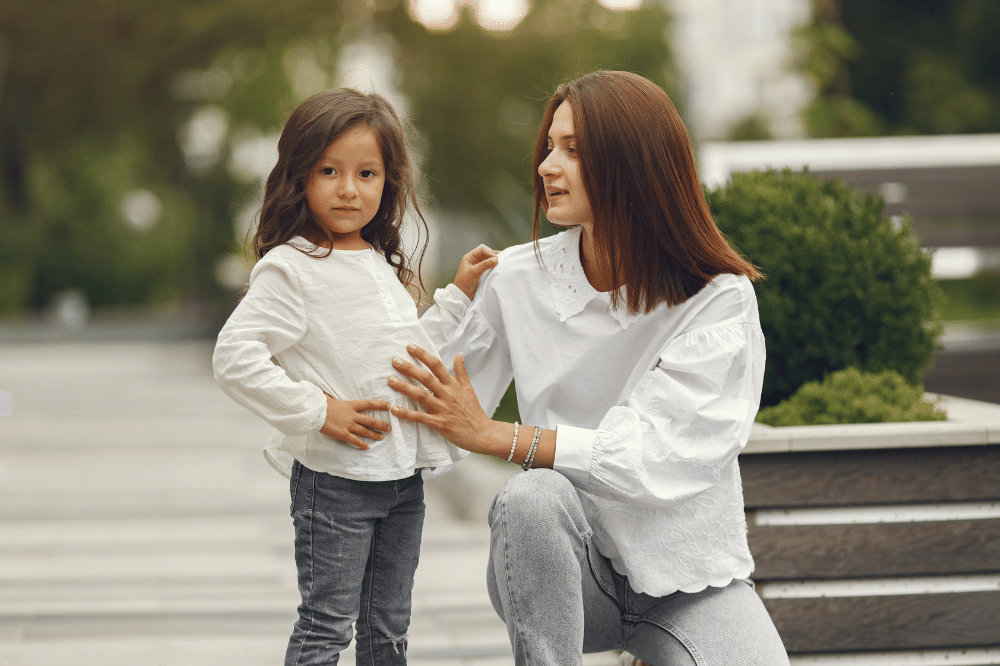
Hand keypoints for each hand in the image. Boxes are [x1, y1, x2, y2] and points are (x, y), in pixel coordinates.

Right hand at [319, 394, 390, 449]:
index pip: (369, 403)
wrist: (314, 412)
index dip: (380, 404)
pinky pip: (355, 440)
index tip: (388, 406)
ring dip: (375, 434)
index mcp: (351, 404)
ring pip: (365, 431)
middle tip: (389, 428)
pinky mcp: (343, 434)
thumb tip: (328, 393)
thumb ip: (334, 397)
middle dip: (381, 424)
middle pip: (371, 420)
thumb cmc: (321, 403)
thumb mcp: (331, 397)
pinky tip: (367, 447)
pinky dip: (362, 444)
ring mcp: (348, 425)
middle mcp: (352, 415)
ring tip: (382, 437)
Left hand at [387, 345, 506, 455]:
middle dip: (409, 368)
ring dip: (404, 387)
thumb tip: (459, 354)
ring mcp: (443, 409)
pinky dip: (407, 413)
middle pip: (426, 378)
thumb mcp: (469, 388)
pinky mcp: (439, 424)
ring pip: (421, 395)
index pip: (436, 365)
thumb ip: (461, 371)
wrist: (482, 433)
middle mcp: (447, 394)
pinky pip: (420, 417)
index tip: (410, 347)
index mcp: (453, 385)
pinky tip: (394, 409)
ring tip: (390, 380)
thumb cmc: (474, 411)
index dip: (423, 355)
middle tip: (394, 361)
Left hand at [453, 244, 498, 299]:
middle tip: (502, 259)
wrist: (462, 295)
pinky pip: (489, 266)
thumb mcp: (474, 272)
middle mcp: (474, 260)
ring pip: (488, 260)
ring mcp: (478, 266)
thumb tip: (496, 259)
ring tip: (501, 263)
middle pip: (486, 253)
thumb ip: (484, 265)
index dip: (489, 252)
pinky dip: (494, 266)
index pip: (482, 249)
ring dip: (494, 261)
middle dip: (493, 256)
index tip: (496, 259)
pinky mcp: (481, 272)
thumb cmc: (464, 283)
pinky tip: (498, 268)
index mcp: (469, 257)